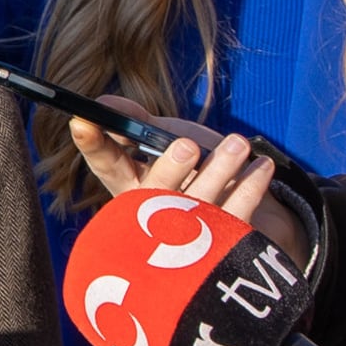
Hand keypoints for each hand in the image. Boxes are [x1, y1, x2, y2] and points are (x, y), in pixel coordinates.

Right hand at [71, 95, 310, 259]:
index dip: (93, 143)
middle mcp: (153, 216)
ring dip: (220, 169)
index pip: (105, 165)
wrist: (256, 208)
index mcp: (132, 187)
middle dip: (168, 169)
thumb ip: (137, 123)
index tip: (84, 120)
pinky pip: (237, 213)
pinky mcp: (226, 242)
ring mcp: (190, 235)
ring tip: (237, 144)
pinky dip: (251, 185)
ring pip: (199, 206)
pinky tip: (261, 165)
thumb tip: (104, 104)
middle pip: (152, 195)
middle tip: (186, 145)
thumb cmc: (201, 170)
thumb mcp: (165, 139)